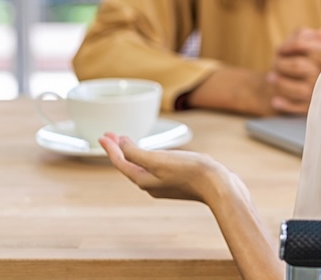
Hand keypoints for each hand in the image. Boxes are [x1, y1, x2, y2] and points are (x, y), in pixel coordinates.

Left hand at [100, 133, 229, 203]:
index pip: (121, 162)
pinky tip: (154, 152)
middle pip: (129, 165)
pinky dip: (147, 157)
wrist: (218, 185)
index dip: (110, 148)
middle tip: (112, 135)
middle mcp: (151, 184)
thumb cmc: (189, 171)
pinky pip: (155, 167)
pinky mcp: (177, 181)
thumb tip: (121, 144)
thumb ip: (136, 153)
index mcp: (143, 180)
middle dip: (119, 150)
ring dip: (132, 153)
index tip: (102, 135)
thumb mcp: (159, 159)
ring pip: (141, 167)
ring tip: (127, 142)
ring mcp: (164, 184)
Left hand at [267, 28, 320, 113]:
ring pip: (299, 89)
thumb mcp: (310, 42)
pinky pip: (300, 108)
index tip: (281, 49)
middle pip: (300, 66)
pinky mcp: (317, 107)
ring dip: (281, 83)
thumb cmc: (310, 57)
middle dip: (283, 65)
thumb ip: (308, 35)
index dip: (293, 46)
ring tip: (270, 78)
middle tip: (274, 63)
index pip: (311, 47)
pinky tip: (276, 101)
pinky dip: (286, 105)